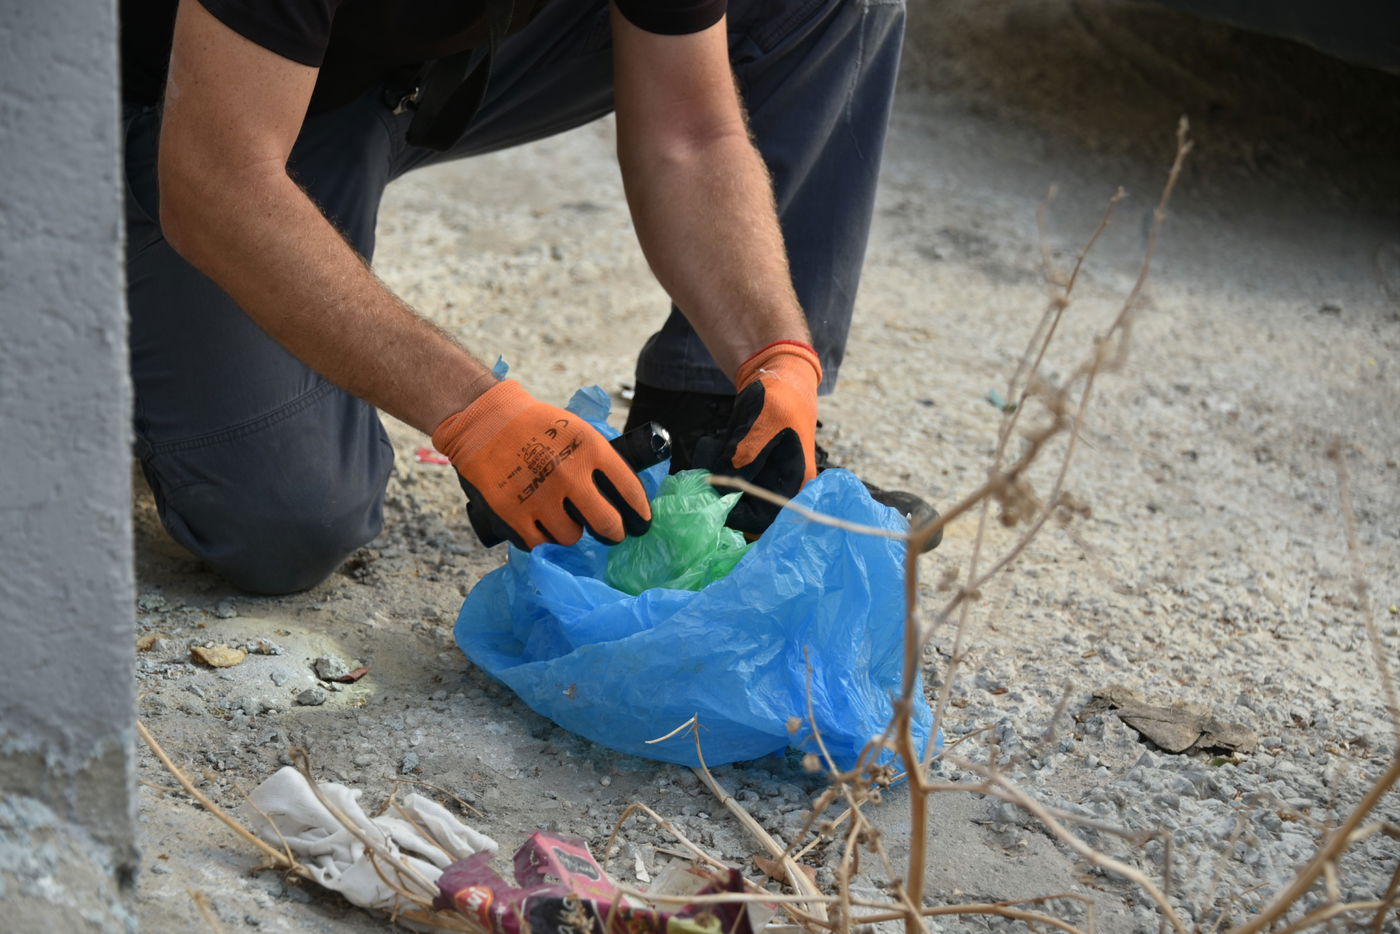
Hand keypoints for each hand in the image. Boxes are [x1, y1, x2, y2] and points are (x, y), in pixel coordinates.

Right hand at [432, 380, 651, 548]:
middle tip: (611, 534)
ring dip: (570, 532)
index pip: (630, 490)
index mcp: (591, 449)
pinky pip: (540, 544)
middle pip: (607, 524)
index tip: (641, 521)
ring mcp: (542, 496)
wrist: (484, 421)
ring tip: (563, 520)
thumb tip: (623, 492)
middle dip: (614, 533)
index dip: (640, 512)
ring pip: (571, 538)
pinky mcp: (514, 513)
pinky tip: (542, 528)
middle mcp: (570, 475)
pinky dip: (542, 539)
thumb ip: (599, 458)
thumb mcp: (577, 429)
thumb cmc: (535, 424)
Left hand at [712, 341, 821, 533]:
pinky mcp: (747, 468)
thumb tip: (721, 492)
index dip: (735, 515)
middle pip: (746, 512)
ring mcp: (762, 478)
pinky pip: (726, 481)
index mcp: (794, 483)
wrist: (776, 375)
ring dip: (714, 482)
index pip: (764, 519)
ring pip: (732, 498)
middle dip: (720, 497)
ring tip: (710, 452)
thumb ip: (744, 458)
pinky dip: (713, 469)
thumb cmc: (778, 397)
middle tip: (703, 475)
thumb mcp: (762, 425)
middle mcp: (779, 487)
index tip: (709, 499)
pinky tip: (712, 447)